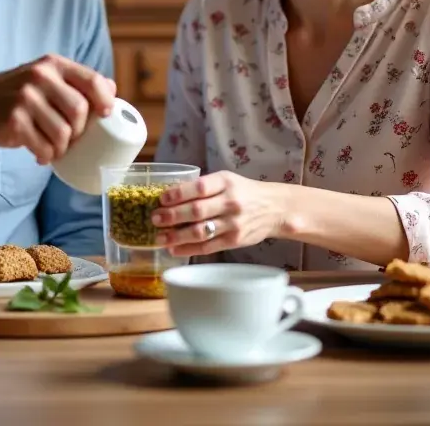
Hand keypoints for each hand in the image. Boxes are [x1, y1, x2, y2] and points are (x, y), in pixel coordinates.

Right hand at [0, 54, 115, 163]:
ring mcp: (26, 98)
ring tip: (54, 148)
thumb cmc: (19, 95)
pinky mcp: (14, 120)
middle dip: (80, 131)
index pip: (92, 79)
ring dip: (62, 147)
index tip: (106, 114)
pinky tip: (40, 154)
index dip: (105, 99)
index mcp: (53, 65)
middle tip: (71, 138)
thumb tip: (113, 91)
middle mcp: (40, 76)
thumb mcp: (45, 77)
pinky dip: (46, 155)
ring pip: (63, 133)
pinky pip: (43, 146)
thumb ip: (75, 82)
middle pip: (80, 110)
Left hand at [151, 171, 285, 256]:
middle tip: (155, 219)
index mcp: (226, 182)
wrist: (274, 208)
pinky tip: (174, 249)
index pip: (199, 187)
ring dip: (177, 236)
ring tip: (160, 238)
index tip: (162, 198)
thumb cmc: (243, 191)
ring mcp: (233, 223)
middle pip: (197, 211)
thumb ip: (203, 186)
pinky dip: (188, 249)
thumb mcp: (226, 179)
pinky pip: (208, 247)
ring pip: (201, 232)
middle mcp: (230, 202)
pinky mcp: (234, 241)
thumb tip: (170, 194)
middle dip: (172, 216)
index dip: (179, 194)